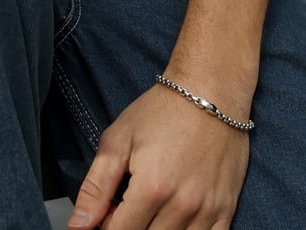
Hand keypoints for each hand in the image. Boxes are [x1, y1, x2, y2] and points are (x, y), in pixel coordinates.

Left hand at [68, 80, 250, 228]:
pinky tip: (174, 217)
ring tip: (150, 207)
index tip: (108, 210)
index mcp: (153, 187)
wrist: (211, 90)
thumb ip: (95, 188)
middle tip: (128, 205)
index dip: (107, 226)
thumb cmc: (162, 111)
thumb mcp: (118, 140)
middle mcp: (183, 205)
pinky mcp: (227, 208)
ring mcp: (209, 209)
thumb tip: (78, 227)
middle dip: (130, 228)